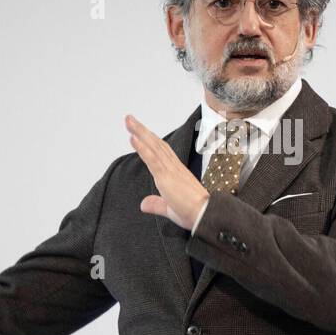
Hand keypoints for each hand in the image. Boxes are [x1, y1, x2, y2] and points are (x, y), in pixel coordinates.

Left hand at [126, 114, 209, 230]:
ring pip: (153, 146)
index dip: (150, 140)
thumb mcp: (169, 209)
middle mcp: (174, 167)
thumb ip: (156, 205)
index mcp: (176, 173)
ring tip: (128, 120)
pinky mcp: (167, 177)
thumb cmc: (194, 214)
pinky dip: (142, 147)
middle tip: (129, 118)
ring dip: (140, 132)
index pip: (161, 152)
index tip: (139, 132)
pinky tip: (132, 138)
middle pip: (156, 144)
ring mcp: (170, 170)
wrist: (207, 216)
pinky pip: (152, 159)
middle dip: (142, 130)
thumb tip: (143, 204)